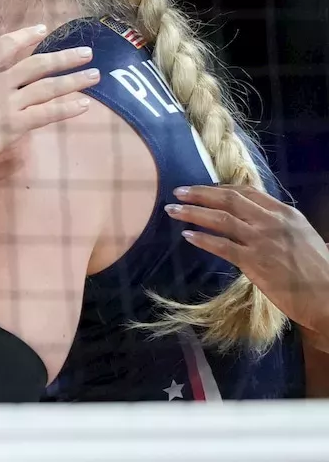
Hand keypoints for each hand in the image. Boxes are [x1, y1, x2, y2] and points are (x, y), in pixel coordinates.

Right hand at [0, 25, 97, 171]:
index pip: (4, 47)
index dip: (25, 36)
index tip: (43, 29)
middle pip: (36, 64)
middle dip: (63, 57)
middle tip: (86, 52)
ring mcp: (6, 104)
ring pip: (47, 87)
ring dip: (73, 80)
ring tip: (95, 75)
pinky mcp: (12, 126)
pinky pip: (46, 115)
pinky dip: (66, 109)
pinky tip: (84, 105)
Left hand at [169, 185, 328, 337]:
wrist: (328, 296)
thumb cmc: (316, 270)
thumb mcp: (300, 236)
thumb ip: (277, 224)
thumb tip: (252, 218)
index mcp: (285, 213)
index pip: (247, 192)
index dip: (219, 188)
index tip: (200, 188)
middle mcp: (273, 222)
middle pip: (228, 199)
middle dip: (199, 194)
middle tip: (177, 192)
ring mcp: (262, 241)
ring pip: (220, 219)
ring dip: (192, 212)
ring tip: (172, 210)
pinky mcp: (254, 262)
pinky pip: (221, 246)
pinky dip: (202, 239)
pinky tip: (187, 235)